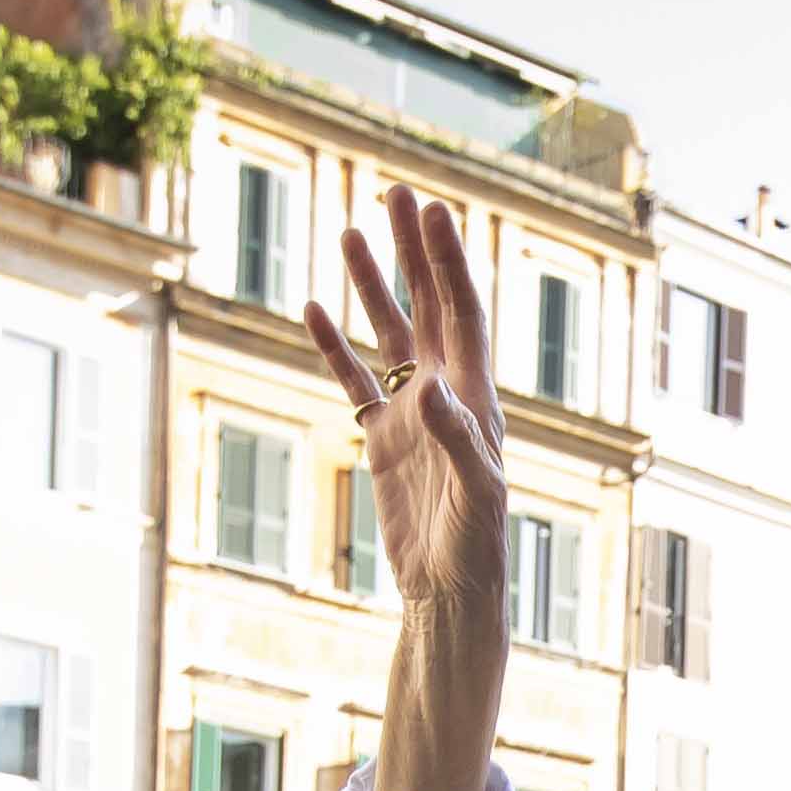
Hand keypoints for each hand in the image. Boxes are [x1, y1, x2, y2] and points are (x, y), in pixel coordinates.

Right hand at [302, 193, 508, 790]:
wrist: (450, 598)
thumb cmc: (477, 554)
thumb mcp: (476, 498)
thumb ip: (459, 443)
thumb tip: (434, 392)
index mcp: (476, 401)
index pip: (461, 314)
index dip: (447, 263)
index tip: (431, 210)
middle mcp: (445, 397)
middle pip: (426, 307)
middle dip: (413, 252)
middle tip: (395, 192)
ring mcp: (411, 417)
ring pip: (387, 336)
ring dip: (371, 285)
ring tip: (349, 230)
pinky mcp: (382, 443)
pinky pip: (353, 382)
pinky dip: (334, 347)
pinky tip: (312, 308)